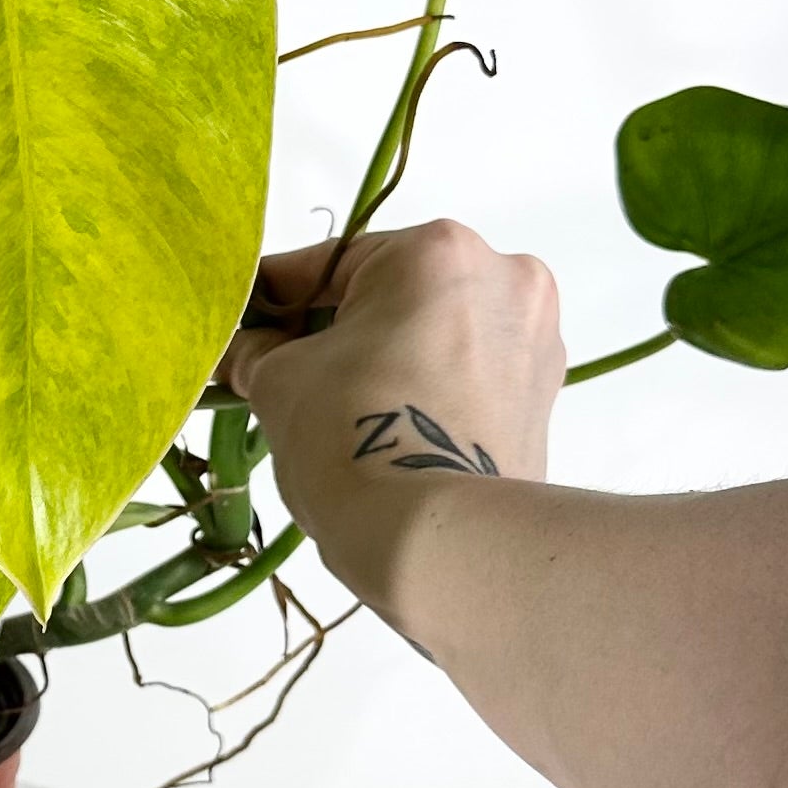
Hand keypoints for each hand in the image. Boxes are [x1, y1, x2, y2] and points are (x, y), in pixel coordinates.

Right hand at [221, 223, 563, 609]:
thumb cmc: (353, 436)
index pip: (330, 264)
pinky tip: (391, 427)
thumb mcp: (279, 381)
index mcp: (437, 250)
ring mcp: (536, 338)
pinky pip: (469, 376)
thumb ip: (258, 350)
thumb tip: (246, 349)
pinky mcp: (545, 397)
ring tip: (339, 408)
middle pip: (394, 294)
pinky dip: (430, 390)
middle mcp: (504, 275)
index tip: (242, 324)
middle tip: (287, 371)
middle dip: (340, 329)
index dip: (275, 298)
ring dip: (390, 358)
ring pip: (437, 334)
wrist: (437, 538)